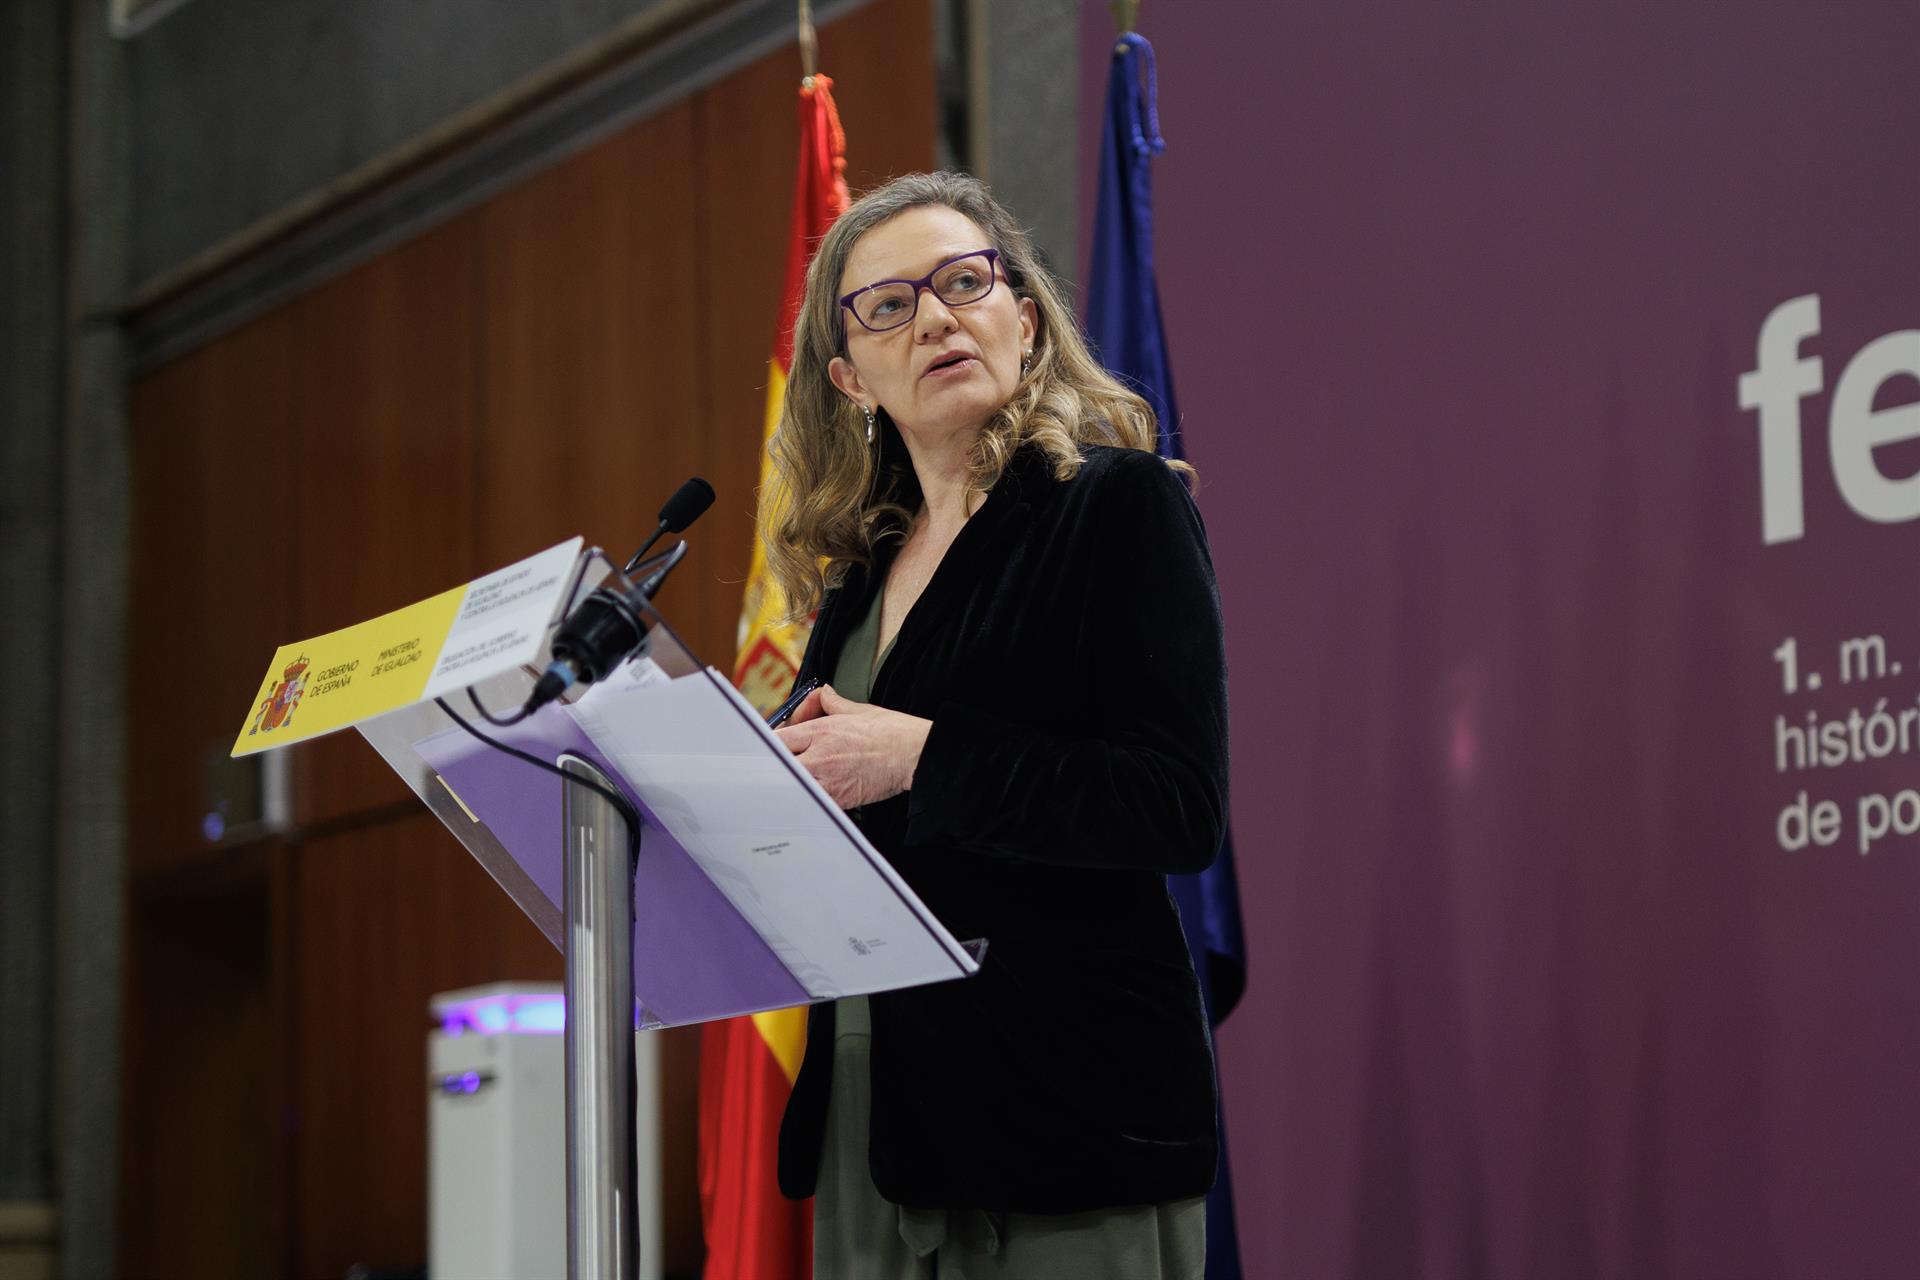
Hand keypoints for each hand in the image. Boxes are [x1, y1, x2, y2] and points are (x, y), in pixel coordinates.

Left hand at [773, 684, 930, 808]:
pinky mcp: (839, 799)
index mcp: (821, 730)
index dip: (771, 744)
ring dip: (792, 781)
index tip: (773, 746)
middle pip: (779, 764)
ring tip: (798, 778)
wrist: (914, 755)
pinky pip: (813, 800)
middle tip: (781, 763)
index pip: (778, 738)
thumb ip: (832, 703)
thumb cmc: (891, 732)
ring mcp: (828, 780)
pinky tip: (816, 790)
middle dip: (777, 763)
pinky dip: (811, 796)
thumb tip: (823, 695)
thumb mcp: (858, 710)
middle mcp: (820, 756)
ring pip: (792, 785)